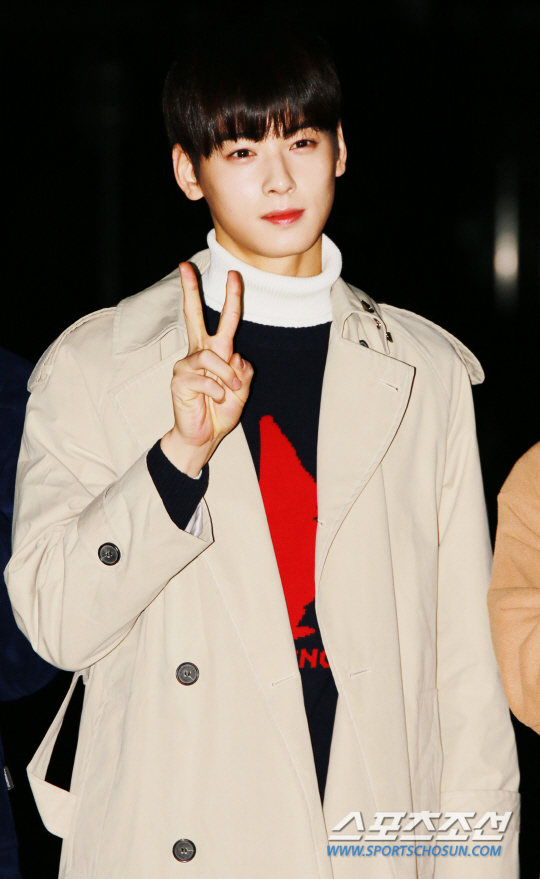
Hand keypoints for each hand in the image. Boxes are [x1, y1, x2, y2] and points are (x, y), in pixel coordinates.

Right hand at [160, 262, 253, 476]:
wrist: (203, 436)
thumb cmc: (220, 411)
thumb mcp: (242, 390)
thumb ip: (243, 371)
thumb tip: (235, 357)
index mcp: (216, 351)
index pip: (224, 320)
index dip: (230, 297)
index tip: (232, 273)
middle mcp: (199, 353)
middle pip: (193, 315)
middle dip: (191, 290)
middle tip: (185, 266)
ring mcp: (186, 365)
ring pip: (212, 356)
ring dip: (227, 376)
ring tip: (229, 393)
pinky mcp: (180, 380)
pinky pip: (207, 379)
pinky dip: (218, 391)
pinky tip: (217, 400)